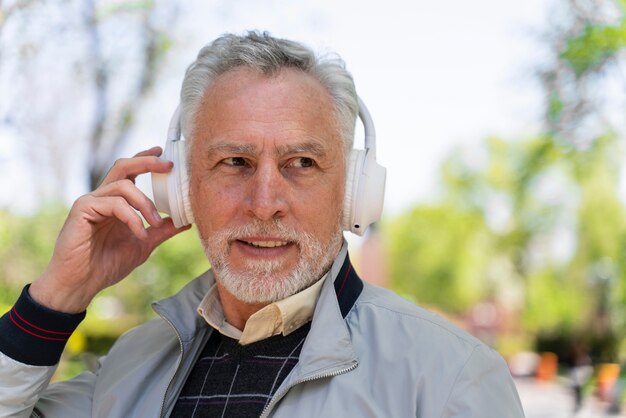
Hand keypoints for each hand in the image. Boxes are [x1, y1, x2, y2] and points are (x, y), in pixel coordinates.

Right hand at [29, 147, 189, 312]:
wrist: (82, 284)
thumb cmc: (107, 265)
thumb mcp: (143, 244)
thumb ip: (162, 231)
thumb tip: (186, 221)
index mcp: (115, 202)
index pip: (130, 173)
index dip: (145, 160)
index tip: (164, 155)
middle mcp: (102, 198)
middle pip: (123, 167)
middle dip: (146, 162)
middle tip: (167, 165)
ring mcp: (90, 202)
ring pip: (123, 186)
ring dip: (146, 203)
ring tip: (156, 223)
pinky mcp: (82, 210)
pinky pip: (114, 204)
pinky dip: (132, 217)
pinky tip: (140, 233)